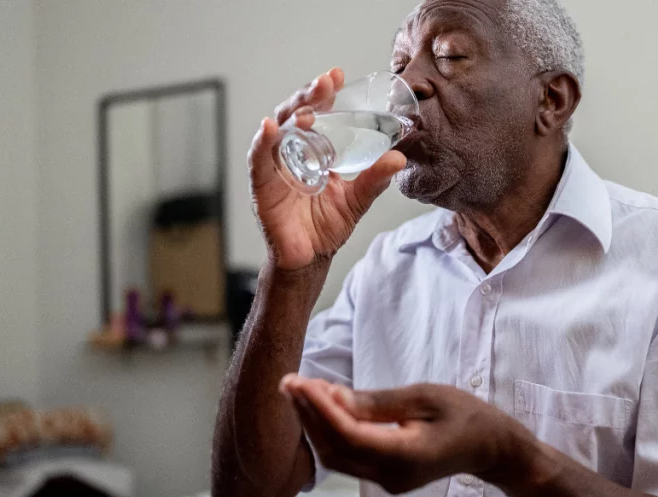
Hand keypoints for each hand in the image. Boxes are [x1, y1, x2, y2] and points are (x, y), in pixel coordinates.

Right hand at [249, 68, 406, 270]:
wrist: (310, 259)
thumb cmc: (326, 227)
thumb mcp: (356, 199)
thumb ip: (375, 179)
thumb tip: (398, 158)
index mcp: (311, 150)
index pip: (315, 114)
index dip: (323, 95)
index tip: (337, 76)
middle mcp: (289, 153)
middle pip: (294, 115)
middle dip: (309, 96)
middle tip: (326, 83)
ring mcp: (274, 168)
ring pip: (276, 132)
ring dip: (290, 115)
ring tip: (308, 107)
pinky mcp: (262, 187)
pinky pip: (259, 162)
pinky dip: (262, 144)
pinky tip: (269, 128)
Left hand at [280, 374, 526, 493]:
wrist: (489, 447)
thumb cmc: (464, 414)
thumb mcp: (425, 397)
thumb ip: (378, 402)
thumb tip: (334, 397)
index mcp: (405, 456)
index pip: (348, 435)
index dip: (320, 409)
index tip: (300, 382)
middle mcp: (390, 476)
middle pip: (334, 449)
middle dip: (308, 415)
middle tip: (288, 381)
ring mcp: (386, 481)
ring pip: (335, 457)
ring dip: (314, 424)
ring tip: (298, 391)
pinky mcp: (383, 476)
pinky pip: (347, 457)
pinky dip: (330, 432)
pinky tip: (321, 407)